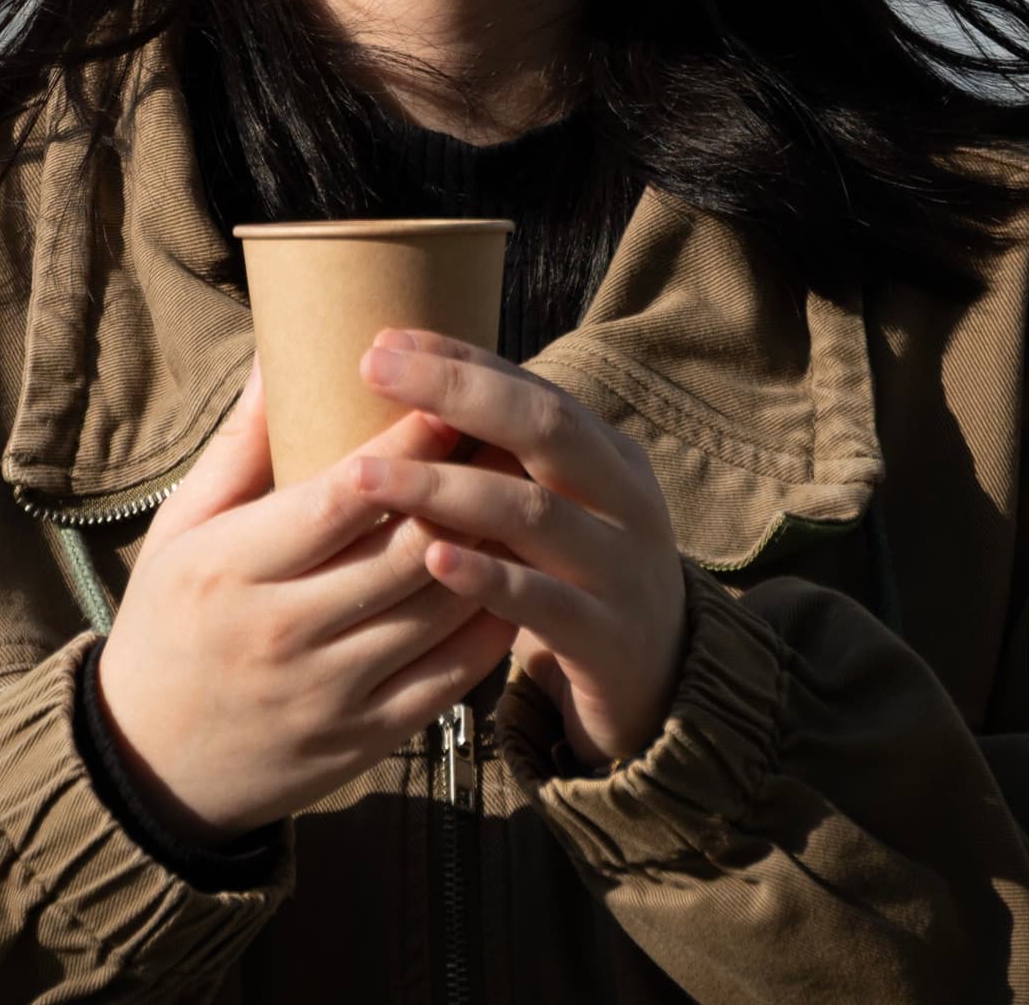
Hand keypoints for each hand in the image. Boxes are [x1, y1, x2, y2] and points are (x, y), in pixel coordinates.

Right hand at [93, 358, 518, 842]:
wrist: (151, 768)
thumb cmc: (167, 623)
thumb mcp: (180, 528)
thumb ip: (239, 445)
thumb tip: (277, 351)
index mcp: (234, 567)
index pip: (340, 498)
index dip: (403, 447)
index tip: (447, 395)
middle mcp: (286, 631)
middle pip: (403, 550)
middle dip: (464, 487)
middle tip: (508, 432)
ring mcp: (332, 692)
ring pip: (437, 610)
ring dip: (491, 549)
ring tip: (526, 492)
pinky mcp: (366, 738)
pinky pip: (448, 678)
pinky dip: (490, 624)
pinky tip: (514, 577)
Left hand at [353, 330, 688, 766]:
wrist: (663, 685)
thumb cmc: (578, 578)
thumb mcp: (558, 506)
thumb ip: (504, 457)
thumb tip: (404, 382)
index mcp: (609, 455)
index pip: (531, 387)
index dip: (459, 361)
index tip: (383, 343)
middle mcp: (624, 499)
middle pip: (543, 426)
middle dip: (454, 391)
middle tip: (373, 370)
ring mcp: (621, 569)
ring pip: (532, 512)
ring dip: (444, 487)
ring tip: (365, 474)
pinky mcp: (607, 639)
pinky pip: (543, 602)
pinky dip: (486, 575)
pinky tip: (432, 557)